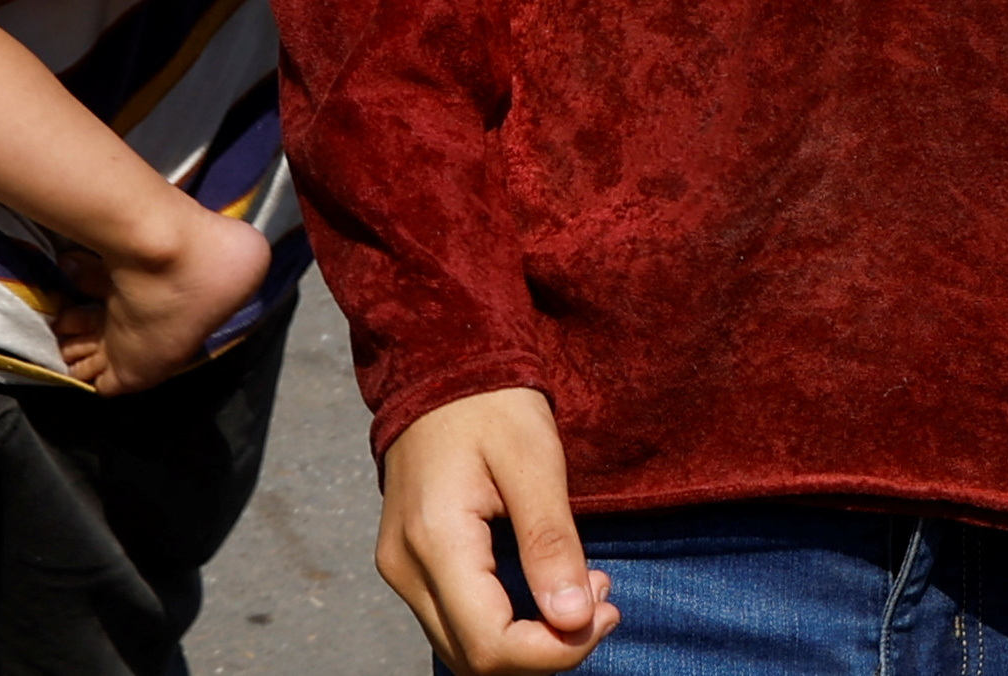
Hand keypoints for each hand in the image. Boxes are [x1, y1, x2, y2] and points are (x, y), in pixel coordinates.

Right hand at [377, 387, 616, 673]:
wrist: (440, 362)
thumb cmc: (491, 401)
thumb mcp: (534, 460)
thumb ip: (550, 542)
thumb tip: (573, 619)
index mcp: (435, 541)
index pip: (491, 645)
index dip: (554, 652)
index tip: (606, 612)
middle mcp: (406, 567)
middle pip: (475, 658)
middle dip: (547, 650)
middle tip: (601, 600)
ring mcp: (401, 568)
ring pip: (463, 648)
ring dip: (528, 641)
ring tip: (581, 590)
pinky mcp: (409, 563)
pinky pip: (456, 620)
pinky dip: (505, 622)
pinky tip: (546, 585)